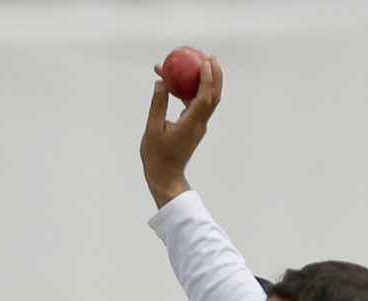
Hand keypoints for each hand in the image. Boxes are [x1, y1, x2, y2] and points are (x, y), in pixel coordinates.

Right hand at [140, 56, 223, 208]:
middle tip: (209, 57)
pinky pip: (197, 105)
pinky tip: (182, 83)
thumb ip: (158, 105)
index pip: (204, 97)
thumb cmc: (157, 156)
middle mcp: (199, 124)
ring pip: (207, 100)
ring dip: (206, 82)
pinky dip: (193, 92)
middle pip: (213, 96)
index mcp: (191, 124)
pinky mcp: (193, 128)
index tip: (204, 61)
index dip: (206, 78)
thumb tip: (161, 83)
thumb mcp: (153, 129)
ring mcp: (198, 126)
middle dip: (214, 76)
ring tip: (199, 64)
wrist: (165, 176)